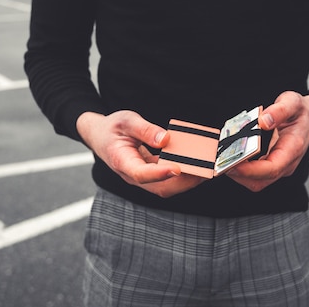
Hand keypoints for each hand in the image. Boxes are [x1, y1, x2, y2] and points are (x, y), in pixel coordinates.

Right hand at [76, 111, 203, 197]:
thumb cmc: (112, 128)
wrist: (100, 136)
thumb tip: (165, 138)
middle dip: (184, 182)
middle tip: (205, 170)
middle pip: (160, 188)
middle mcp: (133, 175)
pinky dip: (185, 174)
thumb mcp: (126, 120)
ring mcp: (143, 178)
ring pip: (167, 187)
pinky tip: (198, 164)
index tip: (178, 167)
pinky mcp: (151, 175)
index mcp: (122, 162)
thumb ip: (145, 129)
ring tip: (208, 169)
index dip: (160, 173)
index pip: (142, 174)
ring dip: (188, 181)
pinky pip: (169, 180)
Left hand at [226, 91, 308, 191]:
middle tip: (220, 162)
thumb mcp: (293, 102)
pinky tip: (230, 157)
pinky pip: (254, 175)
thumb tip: (264, 121)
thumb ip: (280, 110)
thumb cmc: (300, 112)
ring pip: (256, 182)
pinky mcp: (271, 166)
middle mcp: (286, 163)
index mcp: (293, 149)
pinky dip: (241, 170)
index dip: (251, 170)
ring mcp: (279, 167)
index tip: (234, 164)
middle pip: (261, 181)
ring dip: (238, 174)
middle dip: (239, 175)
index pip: (272, 168)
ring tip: (223, 160)